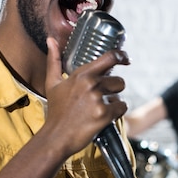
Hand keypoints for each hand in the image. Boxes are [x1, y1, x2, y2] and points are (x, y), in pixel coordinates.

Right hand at [43, 37, 129, 156]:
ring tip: (99, 109)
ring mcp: (98, 99)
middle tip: (101, 100)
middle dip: (114, 90)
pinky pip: (122, 108)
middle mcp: (91, 84)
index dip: (121, 56)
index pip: (109, 58)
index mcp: (81, 74)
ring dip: (114, 102)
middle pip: (119, 80)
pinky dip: (116, 114)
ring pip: (120, 95)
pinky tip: (103, 118)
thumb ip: (54, 60)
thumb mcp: (52, 84)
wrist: (56, 137)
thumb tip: (51, 40)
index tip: (126, 58)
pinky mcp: (104, 114)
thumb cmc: (56, 111)